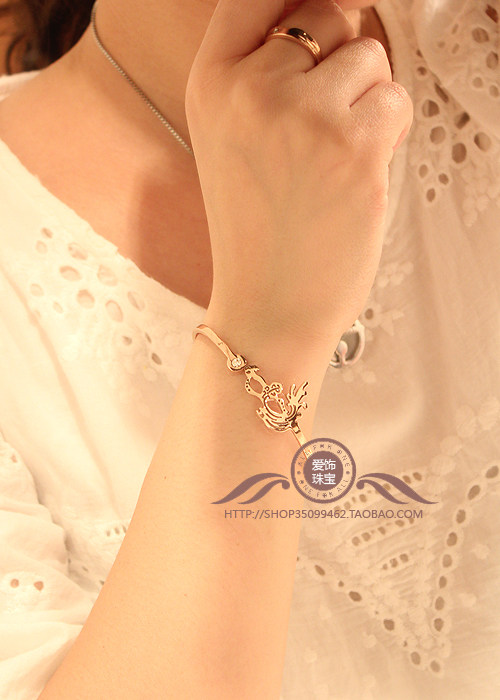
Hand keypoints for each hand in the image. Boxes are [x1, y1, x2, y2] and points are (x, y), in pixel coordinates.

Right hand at [185, 0, 412, 352]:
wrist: (266, 306)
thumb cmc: (256, 229)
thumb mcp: (232, 139)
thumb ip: (264, 72)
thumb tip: (337, 14)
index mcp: (212, 84)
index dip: (300, 2)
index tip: (322, 31)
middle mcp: (252, 88)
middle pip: (327, 16)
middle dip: (341, 61)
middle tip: (324, 123)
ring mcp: (303, 116)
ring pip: (369, 57)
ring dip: (367, 102)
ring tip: (335, 158)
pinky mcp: (353, 148)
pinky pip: (396, 100)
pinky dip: (389, 134)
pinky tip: (356, 175)